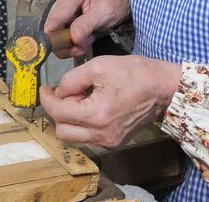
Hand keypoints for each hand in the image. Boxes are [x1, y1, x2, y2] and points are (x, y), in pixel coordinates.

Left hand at [40, 55, 181, 147]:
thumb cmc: (135, 73)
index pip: (58, 112)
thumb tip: (59, 92)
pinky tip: (93, 107)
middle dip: (58, 111)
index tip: (44, 88)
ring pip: (74, 136)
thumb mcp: (99, 66)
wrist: (164, 89)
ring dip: (71, 118)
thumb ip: (72, 79)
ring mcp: (109, 142)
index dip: (47, 99)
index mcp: (96, 115)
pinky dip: (83, 123)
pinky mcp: (115, 142)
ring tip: (83, 98)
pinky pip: (88, 137)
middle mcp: (101, 135)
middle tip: (68, 92)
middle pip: (62, 131)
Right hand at [44, 0, 129, 57]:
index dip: (58, 35)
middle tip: (85, 44)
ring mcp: (58, 4)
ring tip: (87, 39)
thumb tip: (73, 38)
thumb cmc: (114, 1)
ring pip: (54, 32)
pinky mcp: (59, 14)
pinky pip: (58, 33)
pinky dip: (70, 41)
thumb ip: (87, 25)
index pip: (55, 17)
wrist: (117, 0)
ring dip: (70, 43)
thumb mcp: (105, 12)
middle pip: (52, 26)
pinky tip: (83, 37)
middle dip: (68, 40)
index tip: (72, 46)